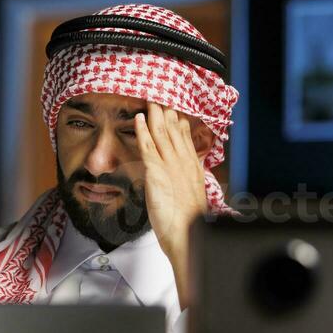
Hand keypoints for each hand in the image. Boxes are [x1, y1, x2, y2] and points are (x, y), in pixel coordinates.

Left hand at [134, 102, 207, 307]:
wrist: (188, 235)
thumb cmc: (189, 224)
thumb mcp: (192, 201)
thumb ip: (187, 187)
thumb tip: (184, 182)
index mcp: (193, 169)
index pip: (186, 140)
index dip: (180, 125)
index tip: (177, 113)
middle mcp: (183, 163)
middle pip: (174, 132)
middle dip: (168, 113)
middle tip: (161, 97)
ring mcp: (170, 166)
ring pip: (162, 134)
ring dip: (155, 115)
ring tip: (150, 101)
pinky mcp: (157, 172)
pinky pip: (148, 146)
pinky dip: (143, 130)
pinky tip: (139, 119)